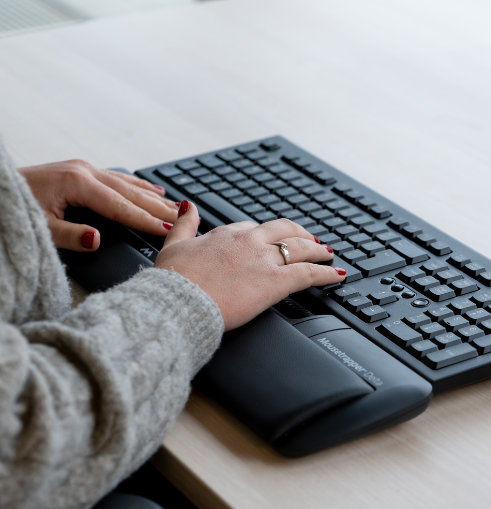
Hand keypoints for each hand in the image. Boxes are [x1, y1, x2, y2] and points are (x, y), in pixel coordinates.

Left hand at [19, 160, 178, 250]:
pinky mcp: (79, 170)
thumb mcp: (39, 227)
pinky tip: (151, 188)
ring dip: (152, 195)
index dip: (145, 220)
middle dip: (158, 207)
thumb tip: (98, 239)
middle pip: (130, 192)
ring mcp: (83, 167)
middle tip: (184, 218)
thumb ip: (70, 235)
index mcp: (77, 183)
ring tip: (176, 205)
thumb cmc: (13, 209)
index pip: (120, 206)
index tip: (167, 230)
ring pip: (127, 183)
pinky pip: (117, 177)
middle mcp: (84, 171)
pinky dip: (137, 185)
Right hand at [154, 201, 345, 330]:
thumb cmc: (174, 280)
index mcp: (225, 234)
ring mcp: (263, 260)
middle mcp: (248, 242)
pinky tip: (336, 275)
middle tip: (309, 240)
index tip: (270, 239)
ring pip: (300, 248)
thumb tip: (187, 206)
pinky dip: (326, 273)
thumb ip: (184, 224)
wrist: (180, 302)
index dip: (264, 234)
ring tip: (327, 253)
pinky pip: (309, 273)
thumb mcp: (173, 245)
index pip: (252, 228)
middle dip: (299, 234)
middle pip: (283, 231)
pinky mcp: (275, 282)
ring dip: (317, 249)